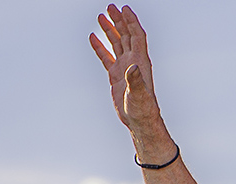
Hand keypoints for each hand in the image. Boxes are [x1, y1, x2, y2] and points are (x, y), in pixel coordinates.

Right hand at [89, 4, 159, 130]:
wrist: (138, 120)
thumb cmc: (142, 108)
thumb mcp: (138, 94)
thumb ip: (135, 80)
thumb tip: (132, 67)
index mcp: (140, 62)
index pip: (136, 36)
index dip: (131, 22)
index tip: (124, 8)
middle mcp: (133, 61)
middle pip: (126, 35)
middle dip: (119, 21)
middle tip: (110, 7)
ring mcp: (123, 68)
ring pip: (117, 44)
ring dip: (110, 30)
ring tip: (101, 16)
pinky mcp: (115, 76)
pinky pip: (107, 56)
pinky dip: (100, 46)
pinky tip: (93, 37)